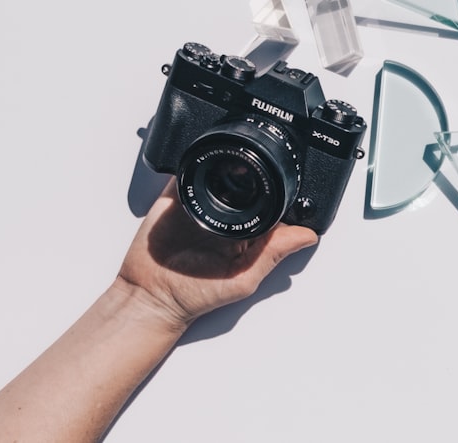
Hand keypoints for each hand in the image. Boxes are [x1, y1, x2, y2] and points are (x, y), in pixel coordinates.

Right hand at [115, 179, 318, 329]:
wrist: (149, 293)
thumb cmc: (195, 295)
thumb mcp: (242, 278)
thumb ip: (273, 254)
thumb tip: (308, 236)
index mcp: (248, 233)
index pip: (272, 205)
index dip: (281, 192)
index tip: (289, 182)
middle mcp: (227, 217)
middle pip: (248, 184)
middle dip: (254, 172)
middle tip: (257, 164)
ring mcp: (201, 204)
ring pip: (218, 173)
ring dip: (223, 164)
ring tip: (228, 162)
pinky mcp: (176, 197)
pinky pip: (187, 172)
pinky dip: (193, 163)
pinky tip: (199, 163)